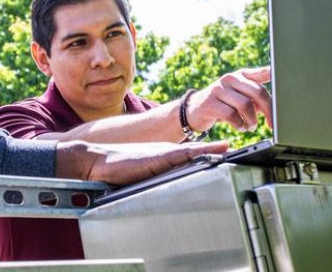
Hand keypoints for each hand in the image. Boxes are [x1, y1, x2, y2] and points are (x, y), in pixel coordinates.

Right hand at [55, 139, 228, 184]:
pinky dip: (197, 153)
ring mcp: (162, 153)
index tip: (229, 152)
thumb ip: (157, 174)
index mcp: (165, 156)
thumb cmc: (117, 168)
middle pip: (197, 151)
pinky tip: (209, 153)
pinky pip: (181, 155)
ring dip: (211, 151)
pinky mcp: (156, 158)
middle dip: (217, 151)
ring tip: (229, 150)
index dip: (212, 152)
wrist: (97, 160)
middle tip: (234, 150)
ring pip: (193, 152)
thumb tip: (170, 182)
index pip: (193, 154)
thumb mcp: (142, 173)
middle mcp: (166, 152)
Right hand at [187, 66, 271, 132]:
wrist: (194, 110)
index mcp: (241, 75)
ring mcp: (218, 89)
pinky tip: (240, 127)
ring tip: (250, 126)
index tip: (286, 79)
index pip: (261, 72)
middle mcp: (230, 78)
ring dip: (252, 120)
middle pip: (257, 92)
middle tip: (271, 123)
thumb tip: (276, 107)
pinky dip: (239, 125)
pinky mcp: (210, 103)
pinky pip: (231, 115)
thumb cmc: (223, 104)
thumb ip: (256, 97)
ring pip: (245, 105)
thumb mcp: (239, 96)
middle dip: (268, 111)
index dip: (274, 74)